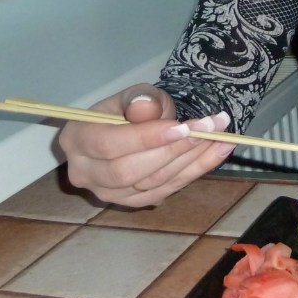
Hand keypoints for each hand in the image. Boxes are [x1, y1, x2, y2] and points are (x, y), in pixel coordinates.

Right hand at [57, 83, 235, 206]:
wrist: (130, 129)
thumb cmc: (128, 109)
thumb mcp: (133, 94)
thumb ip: (139, 99)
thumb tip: (146, 108)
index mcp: (75, 139)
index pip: (109, 144)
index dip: (147, 138)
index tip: (184, 127)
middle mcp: (85, 173)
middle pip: (129, 171)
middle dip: (175, 150)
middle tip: (211, 129)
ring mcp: (107, 193)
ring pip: (151, 184)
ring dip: (192, 161)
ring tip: (221, 138)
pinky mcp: (132, 203)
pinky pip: (166, 191)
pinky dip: (195, 171)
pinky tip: (218, 153)